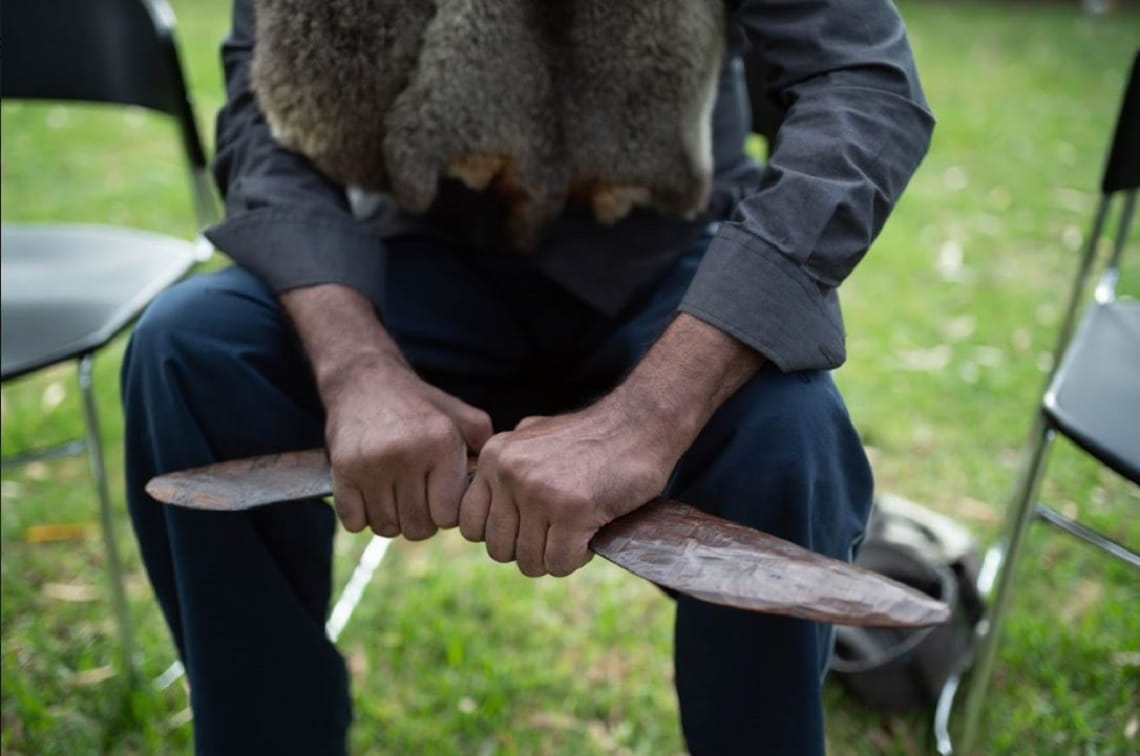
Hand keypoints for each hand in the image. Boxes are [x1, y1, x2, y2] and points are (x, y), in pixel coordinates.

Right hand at [280, 283, 492, 540]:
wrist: (364, 381)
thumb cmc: (419, 406)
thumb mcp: (459, 415)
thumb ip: (485, 447)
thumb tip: (498, 483)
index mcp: (442, 443)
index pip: (449, 517)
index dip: (445, 513)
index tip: (439, 497)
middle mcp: (408, 454)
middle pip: (418, 528)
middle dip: (420, 520)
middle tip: (415, 498)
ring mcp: (372, 464)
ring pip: (386, 527)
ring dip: (391, 519)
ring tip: (394, 494)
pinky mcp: (342, 471)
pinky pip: (356, 522)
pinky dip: (363, 516)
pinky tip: (370, 495)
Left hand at [458, 393, 678, 576]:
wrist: (641, 422)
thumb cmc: (592, 436)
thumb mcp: (534, 437)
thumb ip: (507, 465)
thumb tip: (484, 503)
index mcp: (494, 457)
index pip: (471, 526)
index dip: (502, 535)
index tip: (529, 527)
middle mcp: (508, 472)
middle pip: (499, 550)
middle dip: (530, 550)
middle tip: (558, 533)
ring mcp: (538, 491)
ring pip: (529, 562)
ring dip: (556, 557)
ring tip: (578, 530)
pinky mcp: (571, 510)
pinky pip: (559, 564)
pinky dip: (577, 559)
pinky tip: (591, 533)